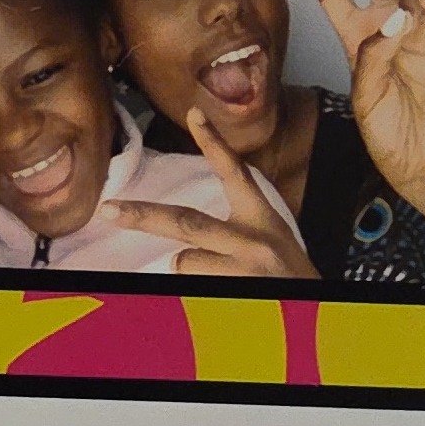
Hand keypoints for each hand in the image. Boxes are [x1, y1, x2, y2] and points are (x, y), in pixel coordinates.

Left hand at [100, 101, 315, 277]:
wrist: (317, 311)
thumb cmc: (290, 277)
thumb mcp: (271, 238)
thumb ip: (234, 229)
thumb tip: (180, 249)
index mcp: (261, 217)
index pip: (235, 172)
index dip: (213, 142)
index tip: (193, 114)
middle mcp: (251, 239)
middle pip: (184, 221)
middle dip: (141, 215)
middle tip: (108, 210)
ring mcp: (242, 267)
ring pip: (184, 262)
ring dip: (189, 269)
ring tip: (221, 277)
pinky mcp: (233, 291)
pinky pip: (190, 287)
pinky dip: (197, 290)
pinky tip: (226, 292)